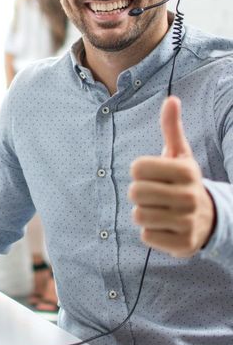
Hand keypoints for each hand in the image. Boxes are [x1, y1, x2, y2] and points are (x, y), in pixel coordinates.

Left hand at [129, 96, 215, 257]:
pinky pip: (146, 236)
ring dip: (143, 213)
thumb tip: (171, 98)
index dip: (139, 171)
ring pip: (138, 215)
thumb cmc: (183, 181)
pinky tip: (166, 227)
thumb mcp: (180, 154)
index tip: (153, 174)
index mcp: (187, 171)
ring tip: (160, 210)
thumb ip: (171, 128)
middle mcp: (191, 196)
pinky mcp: (183, 245)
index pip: (137, 167)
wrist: (209, 219)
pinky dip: (150, 232)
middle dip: (139, 193)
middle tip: (154, 194)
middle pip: (135, 192)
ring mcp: (189, 222)